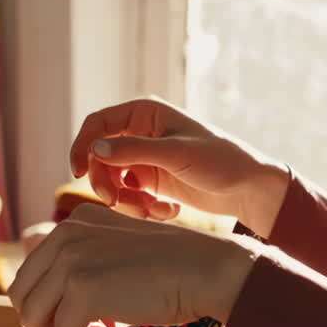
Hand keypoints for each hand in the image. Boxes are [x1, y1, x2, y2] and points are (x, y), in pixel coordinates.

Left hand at [9, 204, 260, 326]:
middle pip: (22, 295)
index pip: (30, 274)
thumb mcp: (118, 251)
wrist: (209, 270)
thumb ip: (83, 263)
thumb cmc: (172, 270)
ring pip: (34, 316)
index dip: (51, 304)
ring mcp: (70, 259)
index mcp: (73, 222)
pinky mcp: (81, 287)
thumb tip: (41, 306)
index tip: (86, 312)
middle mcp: (65, 234)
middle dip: (48, 321)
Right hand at [70, 97, 290, 236]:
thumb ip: (134, 152)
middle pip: (99, 158)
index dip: (82, 146)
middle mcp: (141, 134)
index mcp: (145, 114)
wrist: (249, 189)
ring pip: (113, 182)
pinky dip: (142, 209)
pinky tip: (169, 212)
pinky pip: (130, 198)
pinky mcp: (153, 184)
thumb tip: (94, 151)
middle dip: (105, 183)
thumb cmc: (220, 161)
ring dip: (127, 202)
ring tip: (154, 212)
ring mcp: (146, 160)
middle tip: (116, 202)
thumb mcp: (177, 154)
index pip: (98, 124)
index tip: (76, 173)